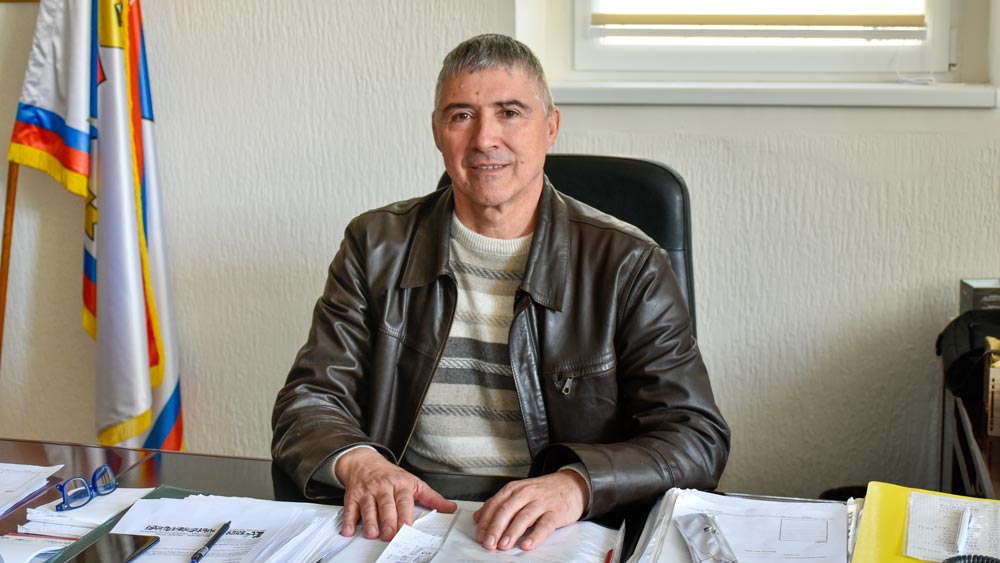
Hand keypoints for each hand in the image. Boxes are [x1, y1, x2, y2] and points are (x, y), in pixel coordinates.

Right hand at [336, 448, 456, 540]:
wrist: (365, 462)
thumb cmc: (392, 476)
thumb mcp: (414, 483)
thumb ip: (432, 498)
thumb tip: (450, 508)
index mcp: (401, 484)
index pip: (403, 501)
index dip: (404, 515)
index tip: (406, 528)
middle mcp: (383, 488)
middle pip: (386, 505)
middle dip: (387, 521)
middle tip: (389, 535)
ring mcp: (367, 492)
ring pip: (368, 507)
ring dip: (369, 521)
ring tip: (372, 534)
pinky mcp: (353, 496)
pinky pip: (350, 509)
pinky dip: (348, 520)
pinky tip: (349, 530)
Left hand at [473, 469, 588, 550]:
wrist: (572, 485)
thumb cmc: (543, 492)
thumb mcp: (519, 492)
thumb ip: (498, 503)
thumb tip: (478, 517)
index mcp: (514, 489)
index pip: (495, 504)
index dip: (486, 521)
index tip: (479, 535)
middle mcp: (526, 493)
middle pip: (507, 510)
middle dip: (495, 528)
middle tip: (488, 543)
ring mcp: (542, 502)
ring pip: (524, 516)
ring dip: (512, 532)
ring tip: (503, 545)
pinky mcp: (556, 512)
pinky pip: (545, 525)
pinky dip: (535, 536)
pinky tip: (527, 545)